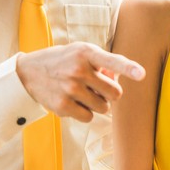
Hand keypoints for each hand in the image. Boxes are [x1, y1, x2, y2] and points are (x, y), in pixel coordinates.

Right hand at [16, 42, 145, 122]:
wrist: (28, 72)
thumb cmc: (62, 61)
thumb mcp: (80, 53)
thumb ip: (101, 63)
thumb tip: (118, 80)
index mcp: (85, 52)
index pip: (112, 60)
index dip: (128, 68)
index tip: (141, 74)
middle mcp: (78, 70)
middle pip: (115, 93)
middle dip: (110, 94)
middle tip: (98, 88)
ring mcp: (70, 89)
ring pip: (104, 108)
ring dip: (97, 104)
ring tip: (82, 93)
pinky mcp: (63, 106)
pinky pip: (89, 117)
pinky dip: (85, 113)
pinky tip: (73, 102)